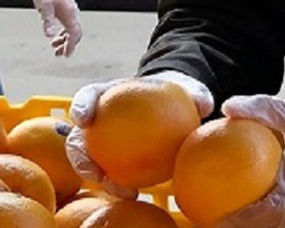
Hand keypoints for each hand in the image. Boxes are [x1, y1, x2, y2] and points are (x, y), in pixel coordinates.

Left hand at [27, 0, 82, 55]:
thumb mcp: (44, 7)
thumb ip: (47, 21)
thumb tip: (49, 34)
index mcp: (69, 13)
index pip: (74, 33)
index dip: (71, 45)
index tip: (66, 54)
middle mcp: (72, 13)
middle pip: (75, 33)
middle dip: (68, 45)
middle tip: (59, 53)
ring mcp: (70, 11)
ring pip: (71, 29)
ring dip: (64, 40)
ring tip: (54, 46)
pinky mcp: (65, 9)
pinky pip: (68, 24)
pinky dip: (63, 32)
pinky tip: (55, 35)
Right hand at [64, 70, 214, 194]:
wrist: (174, 104)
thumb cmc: (177, 92)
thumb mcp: (189, 89)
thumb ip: (197, 94)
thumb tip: (205, 105)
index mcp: (110, 94)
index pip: (89, 95)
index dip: (81, 106)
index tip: (83, 119)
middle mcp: (99, 118)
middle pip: (78, 137)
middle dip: (79, 155)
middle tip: (93, 170)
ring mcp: (102, 141)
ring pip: (88, 161)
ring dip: (95, 178)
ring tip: (114, 188)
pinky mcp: (112, 160)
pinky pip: (110, 173)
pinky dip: (117, 185)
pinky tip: (134, 195)